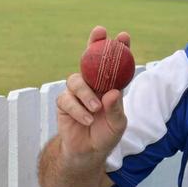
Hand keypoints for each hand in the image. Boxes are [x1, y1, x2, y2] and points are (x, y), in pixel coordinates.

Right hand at [56, 26, 130, 161]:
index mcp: (109, 86)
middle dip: (94, 44)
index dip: (118, 48)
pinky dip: (78, 109)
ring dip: (86, 93)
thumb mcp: (117, 124)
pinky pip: (67, 99)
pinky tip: (87, 119)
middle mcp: (92, 85)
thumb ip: (116, 109)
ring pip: (76, 80)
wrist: (88, 153)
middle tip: (99, 33)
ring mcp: (77, 93)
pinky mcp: (64, 103)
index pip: (115, 64)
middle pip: (90, 59)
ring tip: (96, 109)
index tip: (123, 36)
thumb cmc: (106, 135)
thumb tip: (113, 92)